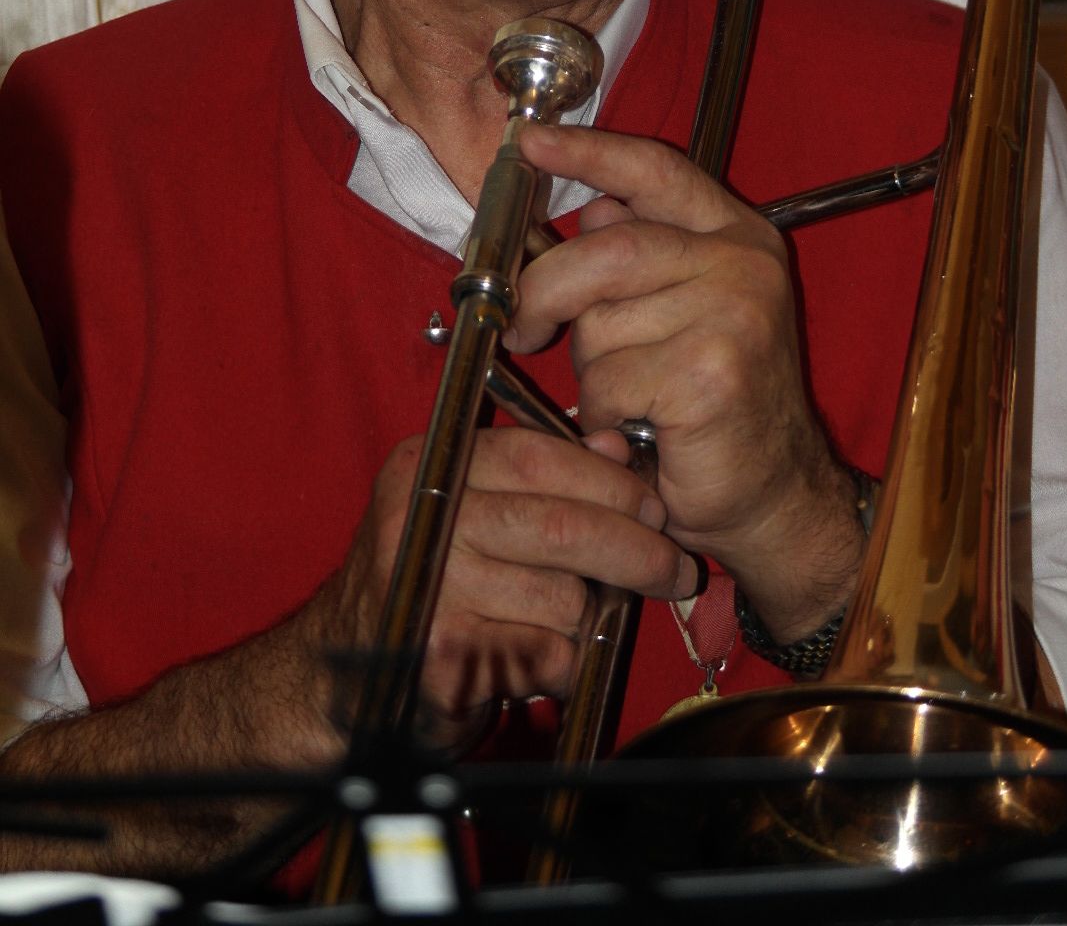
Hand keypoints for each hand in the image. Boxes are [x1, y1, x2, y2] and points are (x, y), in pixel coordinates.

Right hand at [313, 423, 698, 751]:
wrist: (340, 670)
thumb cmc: (426, 578)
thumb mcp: (473, 508)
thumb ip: (543, 474)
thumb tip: (617, 448)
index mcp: (429, 467)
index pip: (537, 456)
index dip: (609, 482)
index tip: (655, 508)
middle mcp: (422, 518)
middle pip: (559, 527)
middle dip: (634, 550)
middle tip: (673, 570)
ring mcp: (428, 587)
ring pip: (560, 598)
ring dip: (590, 615)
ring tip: (575, 619)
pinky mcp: (442, 655)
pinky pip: (543, 655)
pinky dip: (561, 662)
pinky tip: (539, 659)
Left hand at [509, 123, 867, 643]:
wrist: (775, 495)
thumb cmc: (717, 407)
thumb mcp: (685, 311)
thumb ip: (641, 257)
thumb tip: (589, 212)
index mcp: (738, 236)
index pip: (654, 168)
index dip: (586, 150)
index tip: (530, 141)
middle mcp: (744, 264)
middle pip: (605, 249)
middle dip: (545, 290)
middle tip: (525, 327)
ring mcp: (734, 315)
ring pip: (598, 323)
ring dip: (590, 370)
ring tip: (629, 396)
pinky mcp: (710, 373)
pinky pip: (607, 381)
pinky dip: (601, 414)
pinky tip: (638, 429)